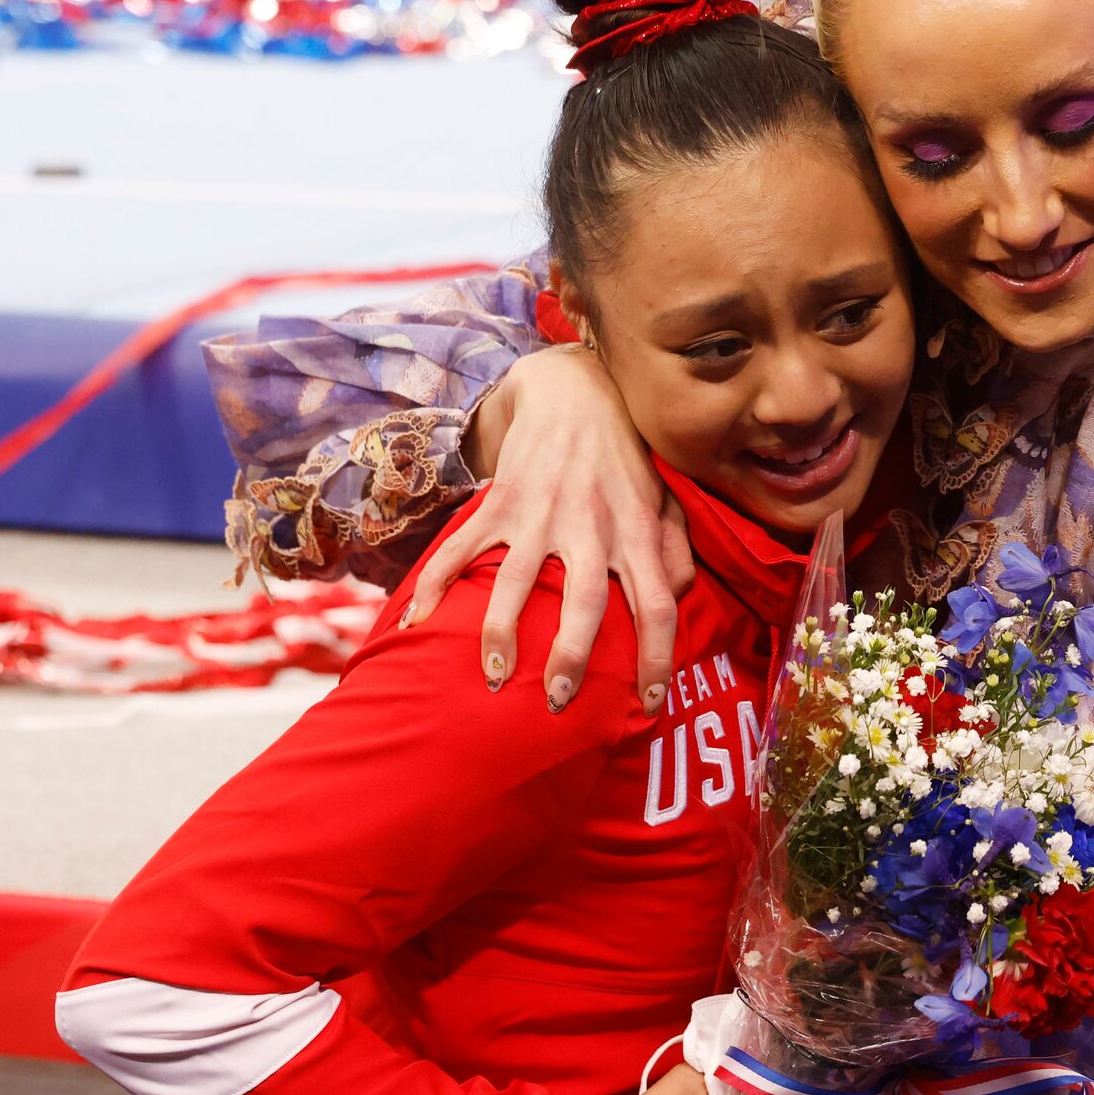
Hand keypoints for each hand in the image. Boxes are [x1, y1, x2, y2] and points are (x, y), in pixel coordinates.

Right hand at [405, 347, 693, 714]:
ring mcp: (539, 513)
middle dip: (571, 654)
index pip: (657, 604)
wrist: (573, 391)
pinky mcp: (499, 502)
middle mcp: (589, 525)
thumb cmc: (625, 457)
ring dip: (503, 632)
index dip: (657, 657)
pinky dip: (436, 583)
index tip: (648, 704)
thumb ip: (675, 549)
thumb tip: (677, 598)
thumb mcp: (663, 497)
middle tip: (558, 700)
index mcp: (635, 531)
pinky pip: (461, 547)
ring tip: (495, 677)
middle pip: (585, 599)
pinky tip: (416, 621)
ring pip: (517, 580)